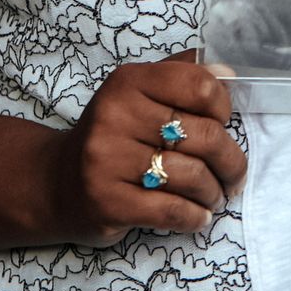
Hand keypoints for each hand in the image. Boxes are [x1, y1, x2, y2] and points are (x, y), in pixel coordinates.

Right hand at [47, 57, 248, 247]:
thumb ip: (181, 76)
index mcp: (128, 81)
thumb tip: (227, 72)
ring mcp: (108, 160)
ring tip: (212, 196)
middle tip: (233, 175)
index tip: (221, 125)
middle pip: (204, 136)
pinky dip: (196, 217)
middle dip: (231, 162)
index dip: (223, 109)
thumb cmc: (113, 137)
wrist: (57, 182)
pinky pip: (173, 210)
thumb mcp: (138, 94)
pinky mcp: (109, 202)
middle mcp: (115, 116)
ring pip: (193, 177)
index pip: (199, 86)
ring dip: (214, 193)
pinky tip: (197, 216)